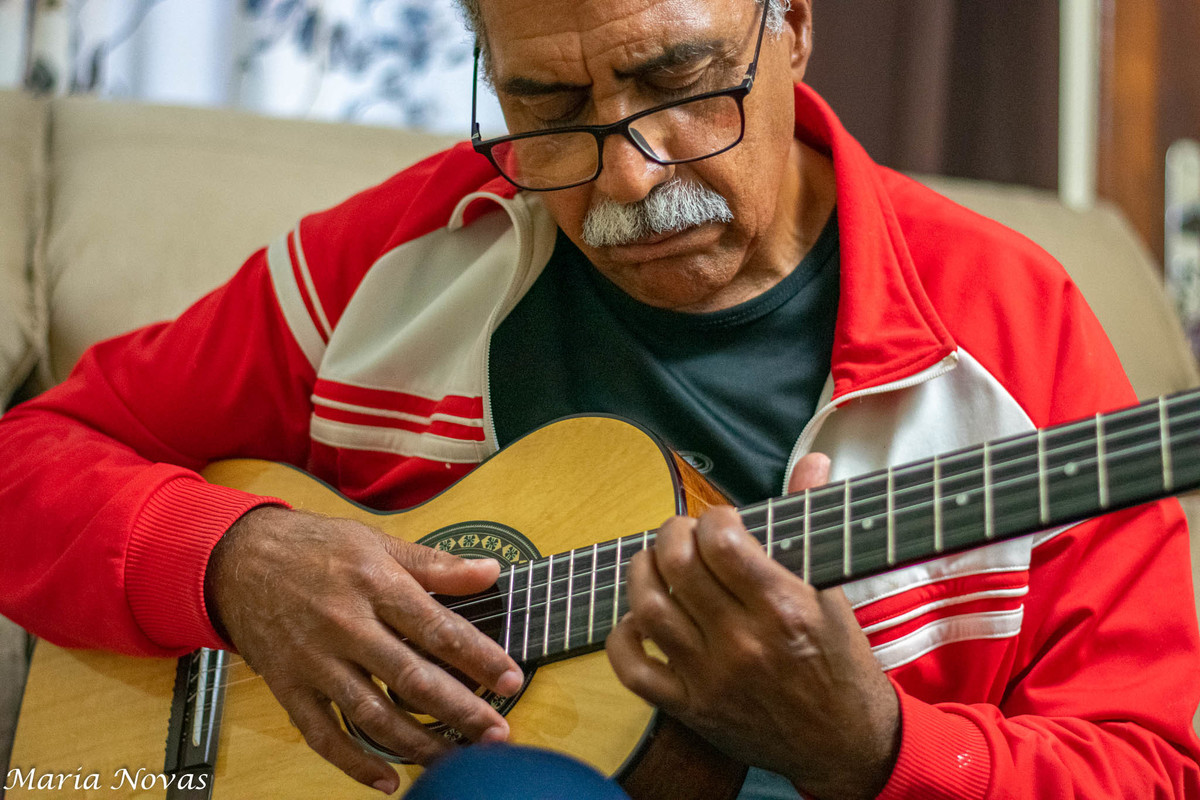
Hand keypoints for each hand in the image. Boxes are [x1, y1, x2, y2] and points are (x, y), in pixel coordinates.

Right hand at [204, 507, 523, 793]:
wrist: (236, 558)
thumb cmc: (314, 547)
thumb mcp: (378, 543)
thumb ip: (436, 564)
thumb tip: (490, 572)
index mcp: (374, 585)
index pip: (438, 628)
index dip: (480, 657)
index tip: (512, 679)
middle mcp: (346, 626)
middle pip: (411, 678)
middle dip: (460, 710)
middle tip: (497, 733)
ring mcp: (316, 661)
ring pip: (372, 714)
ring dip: (417, 743)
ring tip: (456, 758)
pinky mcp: (290, 688)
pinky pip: (324, 735)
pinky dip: (355, 764)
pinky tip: (388, 780)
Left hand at [606, 454, 899, 799]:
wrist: (846, 746)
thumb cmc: (842, 665)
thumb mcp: (834, 591)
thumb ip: (812, 521)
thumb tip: (814, 460)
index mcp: (785, 608)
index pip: (722, 540)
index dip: (713, 517)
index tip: (721, 521)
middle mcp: (744, 643)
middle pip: (677, 565)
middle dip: (672, 533)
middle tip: (683, 534)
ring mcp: (712, 678)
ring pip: (647, 608)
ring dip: (642, 573)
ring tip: (656, 564)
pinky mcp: (690, 708)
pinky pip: (632, 669)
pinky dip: (622, 637)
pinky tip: (638, 619)